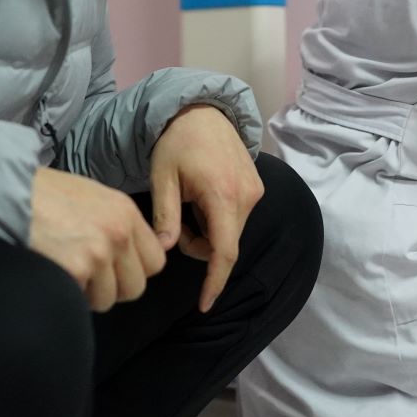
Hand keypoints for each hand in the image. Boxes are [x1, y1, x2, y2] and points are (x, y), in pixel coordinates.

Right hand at [29, 168, 165, 312]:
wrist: (6, 192)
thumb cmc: (43, 194)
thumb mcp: (92, 198)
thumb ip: (116, 224)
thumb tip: (127, 257)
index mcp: (126, 213)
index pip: (156, 261)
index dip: (133, 270)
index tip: (114, 269)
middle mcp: (119, 233)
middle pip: (136, 286)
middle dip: (112, 288)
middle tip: (87, 276)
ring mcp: (99, 253)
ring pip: (108, 298)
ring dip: (88, 293)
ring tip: (66, 269)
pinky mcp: (76, 269)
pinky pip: (82, 300)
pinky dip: (67, 291)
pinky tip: (53, 270)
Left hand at [150, 105, 265, 312]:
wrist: (202, 112)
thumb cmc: (177, 143)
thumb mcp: (163, 179)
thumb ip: (164, 217)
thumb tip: (160, 251)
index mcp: (222, 196)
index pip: (224, 251)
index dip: (214, 281)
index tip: (204, 304)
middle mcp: (247, 197)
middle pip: (223, 244)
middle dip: (197, 245)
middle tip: (174, 221)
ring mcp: (255, 192)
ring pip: (229, 233)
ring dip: (207, 231)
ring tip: (187, 203)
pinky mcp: (256, 188)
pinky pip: (235, 218)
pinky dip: (216, 219)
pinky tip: (201, 197)